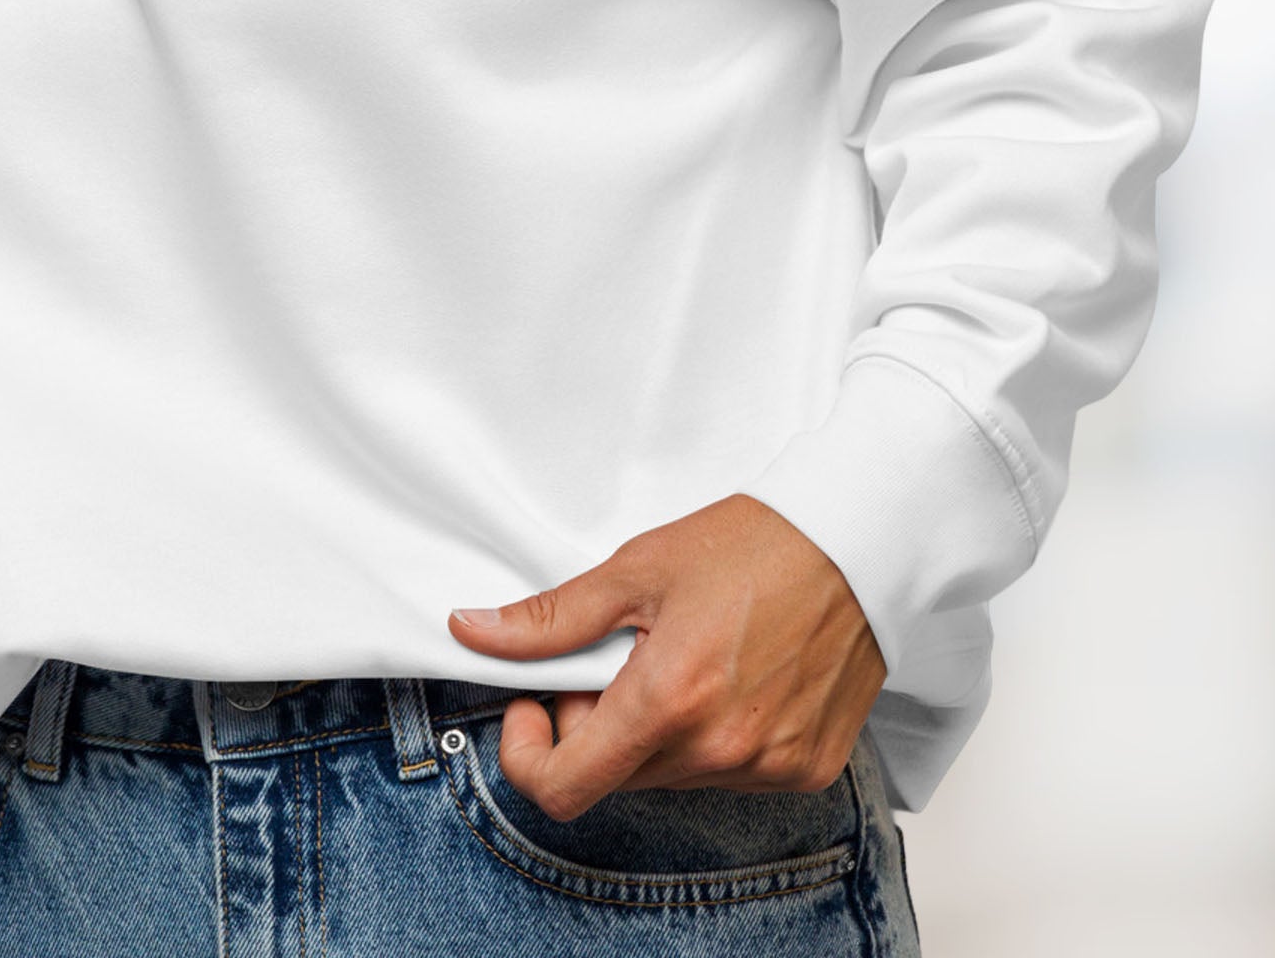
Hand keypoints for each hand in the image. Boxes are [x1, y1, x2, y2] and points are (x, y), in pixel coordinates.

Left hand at [446, 494, 886, 820]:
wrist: (859, 542)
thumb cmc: (752, 545)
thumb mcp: (634, 569)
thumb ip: (550, 619)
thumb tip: (471, 631)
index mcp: (668, 702)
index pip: (566, 788)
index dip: (530, 755)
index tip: (534, 705)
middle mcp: (721, 751)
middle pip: (616, 776)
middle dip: (594, 725)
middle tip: (615, 655)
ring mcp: (769, 768)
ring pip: (670, 776)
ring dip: (653, 731)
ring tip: (679, 655)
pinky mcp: (808, 769)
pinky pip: (729, 774)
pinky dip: (709, 737)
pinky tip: (728, 676)